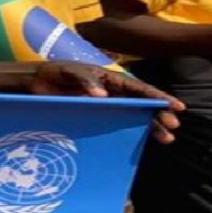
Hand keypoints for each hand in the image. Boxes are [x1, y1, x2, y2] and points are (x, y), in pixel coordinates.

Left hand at [27, 62, 182, 143]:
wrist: (36, 83)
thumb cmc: (54, 73)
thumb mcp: (68, 71)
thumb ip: (85, 80)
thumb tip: (103, 95)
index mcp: (109, 78)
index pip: (139, 88)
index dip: (158, 96)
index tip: (175, 105)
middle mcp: (112, 91)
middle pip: (142, 103)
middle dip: (159, 113)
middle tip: (173, 126)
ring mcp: (107, 105)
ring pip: (135, 115)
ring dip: (151, 125)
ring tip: (166, 138)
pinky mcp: (97, 116)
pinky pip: (119, 123)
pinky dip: (132, 131)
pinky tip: (143, 141)